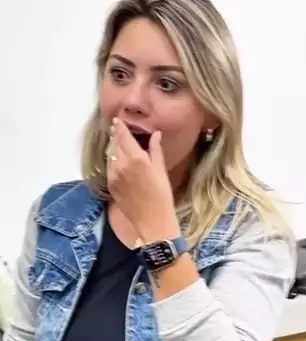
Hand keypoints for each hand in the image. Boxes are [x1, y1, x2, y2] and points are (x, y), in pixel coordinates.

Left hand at [106, 119, 176, 240]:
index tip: (117, 120)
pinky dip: (111, 160)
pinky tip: (116, 159)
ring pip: (110, 155)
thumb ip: (156, 150)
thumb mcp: (161, 170)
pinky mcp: (111, 185)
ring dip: (112, 147)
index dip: (120, 127)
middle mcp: (122, 164)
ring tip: (116, 142)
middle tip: (116, 128)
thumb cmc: (162, 196)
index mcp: (137, 158)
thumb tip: (155, 134)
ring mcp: (114, 175)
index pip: (124, 136)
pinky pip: (109, 167)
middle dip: (115, 135)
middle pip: (115, 144)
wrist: (152, 220)